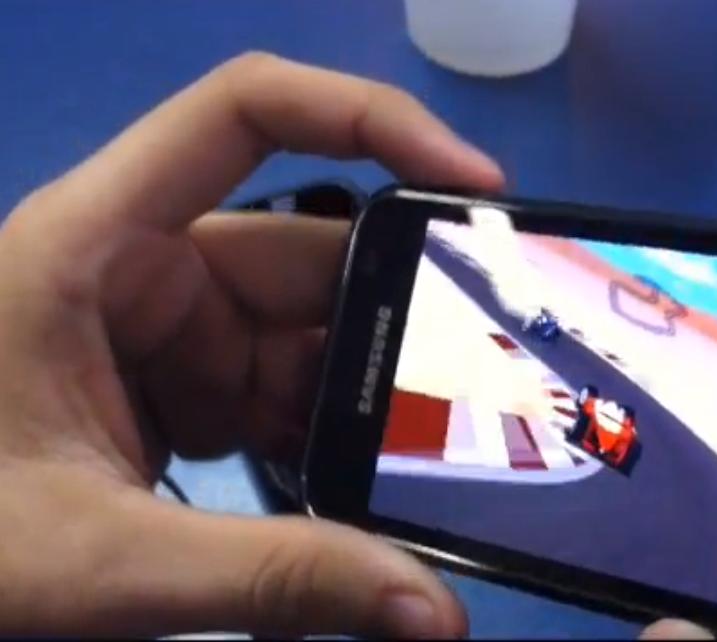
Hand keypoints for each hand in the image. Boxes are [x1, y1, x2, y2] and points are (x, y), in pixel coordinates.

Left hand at [0, 52, 501, 637]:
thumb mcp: (102, 560)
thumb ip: (270, 580)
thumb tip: (433, 610)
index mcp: (99, 245)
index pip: (245, 113)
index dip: (369, 117)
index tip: (474, 183)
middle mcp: (147, 269)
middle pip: (309, 259)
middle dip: (397, 328)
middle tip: (491, 392)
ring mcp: (172, 330)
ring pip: (312, 338)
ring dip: (369, 404)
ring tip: (444, 463)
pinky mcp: (188, 389)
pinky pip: (289, 393)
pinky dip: (333, 440)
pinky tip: (370, 493)